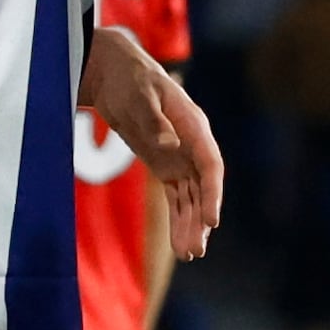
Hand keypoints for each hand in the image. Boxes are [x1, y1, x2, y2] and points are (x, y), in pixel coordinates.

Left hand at [81, 26, 223, 259]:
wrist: (116, 74)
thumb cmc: (131, 80)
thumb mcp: (140, 96)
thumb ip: (154, 120)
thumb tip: (168, 144)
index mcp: (194, 127)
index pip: (211, 166)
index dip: (213, 194)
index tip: (212, 220)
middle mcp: (192, 147)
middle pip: (203, 189)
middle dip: (200, 219)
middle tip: (196, 249)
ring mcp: (180, 159)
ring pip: (191, 199)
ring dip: (190, 226)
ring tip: (189, 254)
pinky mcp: (166, 168)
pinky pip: (177, 199)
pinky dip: (179, 220)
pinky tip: (181, 245)